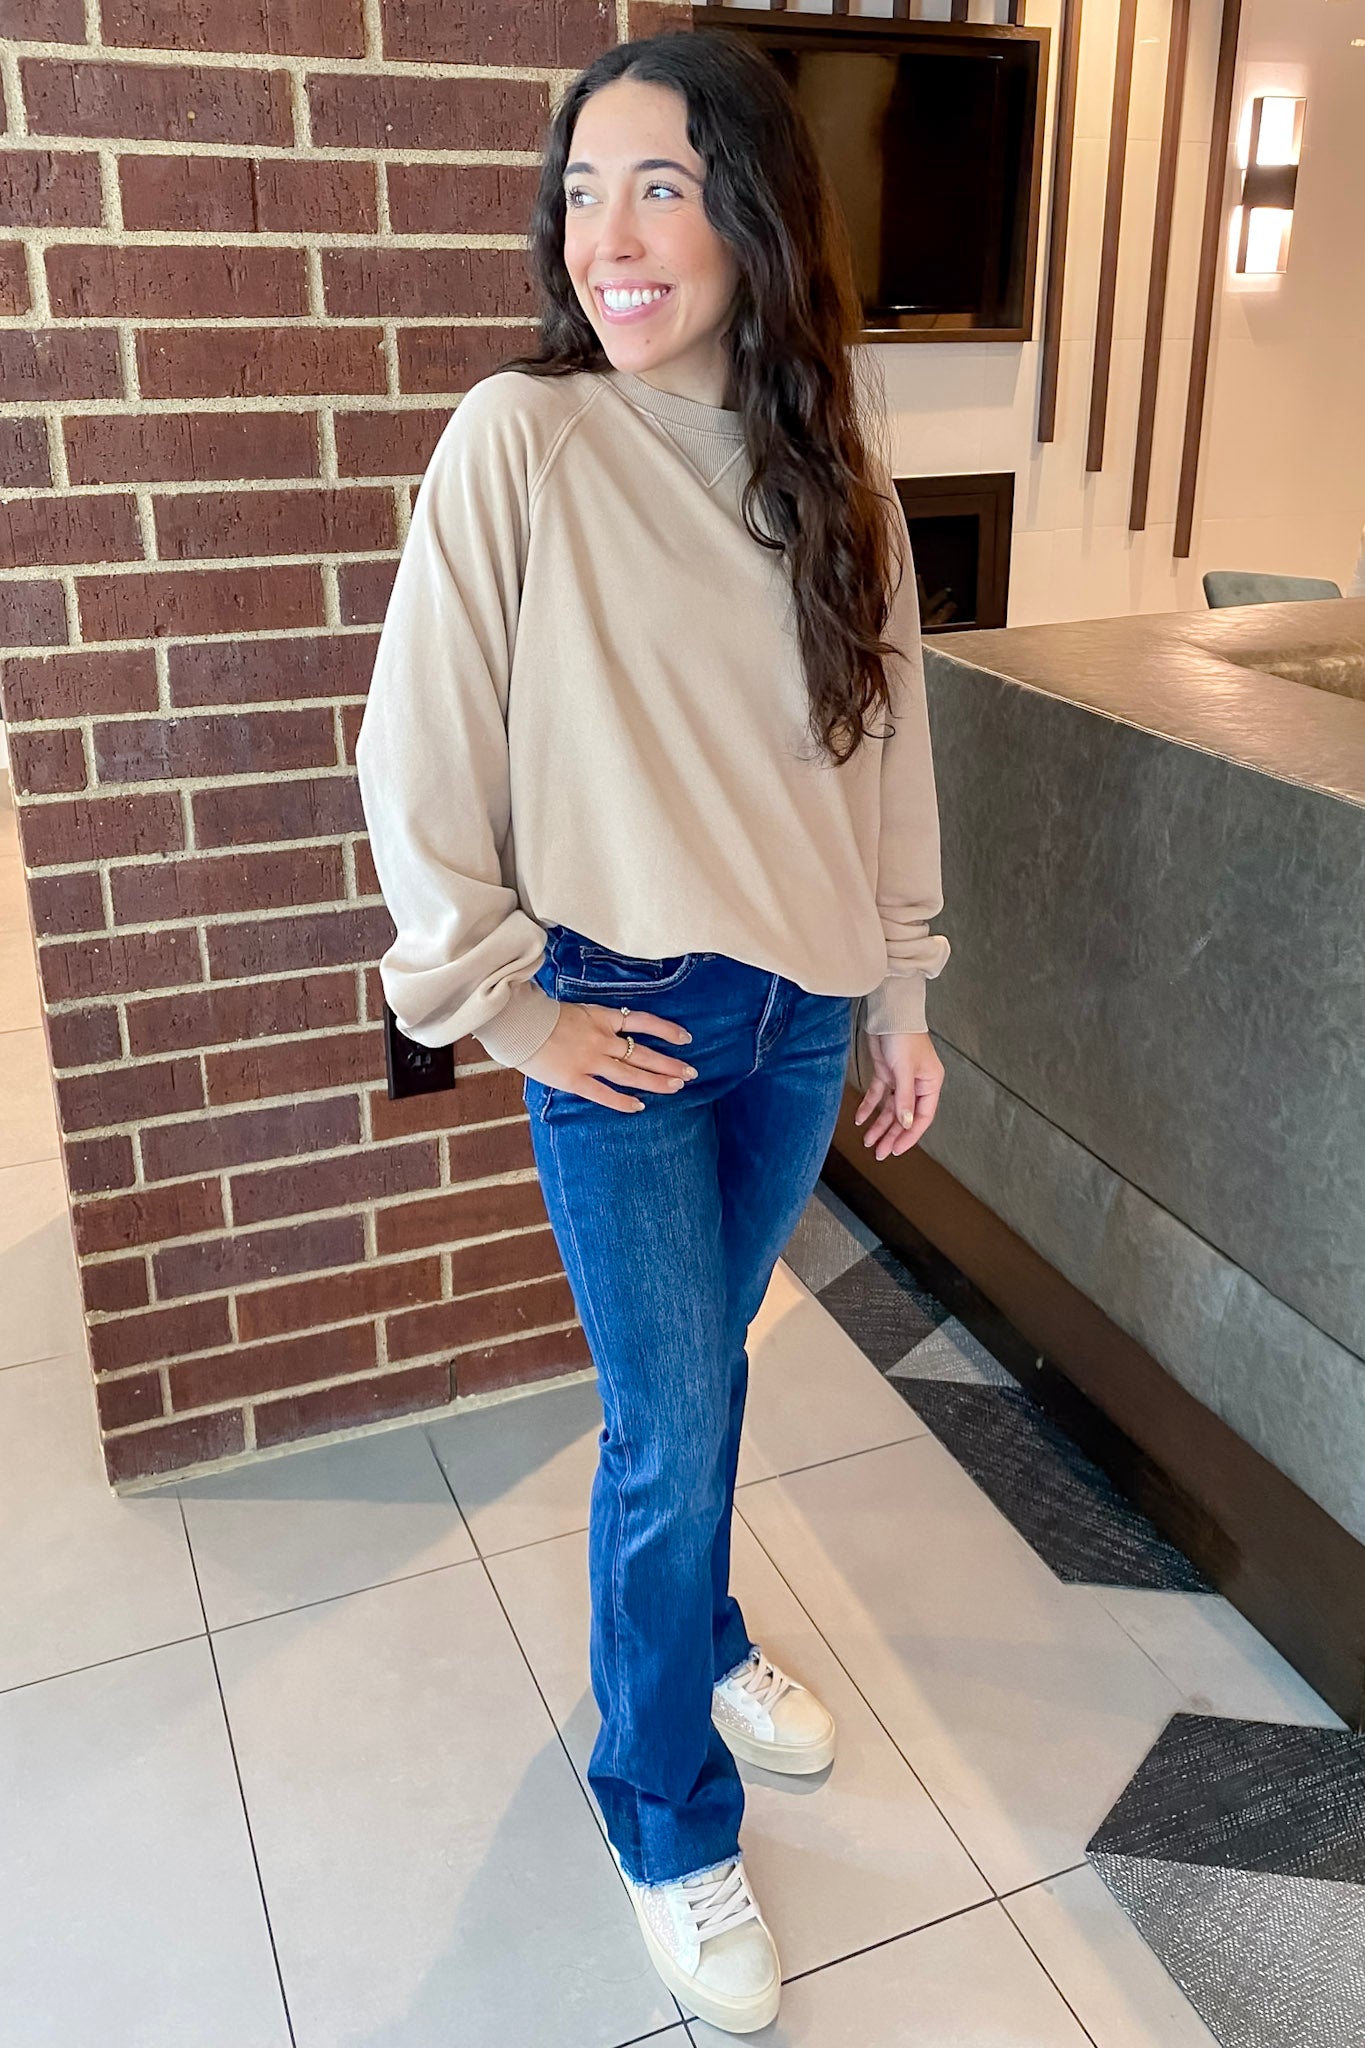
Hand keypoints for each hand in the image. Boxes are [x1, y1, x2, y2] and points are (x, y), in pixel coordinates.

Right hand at [521, 1000, 696, 1111]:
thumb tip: (610, 1033)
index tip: (686, 1038)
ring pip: (630, 1074)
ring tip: (676, 1087)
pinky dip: (623, 1101)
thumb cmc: (541, 1015)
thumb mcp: (575, 1011)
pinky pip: (604, 1093)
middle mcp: (601, 1039)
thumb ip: (594, 1023)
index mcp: (601, 1017)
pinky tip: (639, 1106)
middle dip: (669, 1063)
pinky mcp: (574, 1079)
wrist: (517, 1023)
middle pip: (643, 1053)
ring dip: (655, 1082)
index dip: (666, 1030)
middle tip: (691, 1073)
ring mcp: (589, 1060)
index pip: (643, 1022)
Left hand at [853, 1029, 943, 1158]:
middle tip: (880, 1153)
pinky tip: (860, 1119)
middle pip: (905, 1117)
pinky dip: (869, 1107)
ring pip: (891, 1109)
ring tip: (868, 1141)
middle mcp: (917, 1084)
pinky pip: (878, 1096)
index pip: (922, 1117)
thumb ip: (904, 1099)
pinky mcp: (885, 1072)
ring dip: (879, 1125)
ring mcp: (900, 1079)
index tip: (897, 1150)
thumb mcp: (904, 1070)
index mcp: (930, 1083)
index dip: (909, 1136)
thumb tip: (906, 1124)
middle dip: (892, 1135)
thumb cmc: (903, 1036)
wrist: (888, 1013)